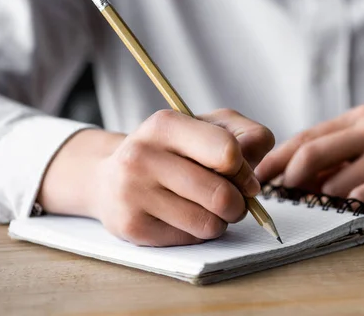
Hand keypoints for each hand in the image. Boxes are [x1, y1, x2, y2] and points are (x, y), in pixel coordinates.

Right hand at [38, 109, 274, 245]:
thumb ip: (247, 136)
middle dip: (239, 203)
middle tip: (232, 199)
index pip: (228, 152)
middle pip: (222, 196)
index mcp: (165, 124)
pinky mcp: (131, 227)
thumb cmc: (172, 150)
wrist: (109, 177)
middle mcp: (142, 156)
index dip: (244, 169)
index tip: (239, 172)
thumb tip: (254, 179)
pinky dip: (198, 232)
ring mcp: (133, 193)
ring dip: (221, 220)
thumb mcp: (210, 126)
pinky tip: (184, 217)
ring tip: (209, 207)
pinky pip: (190, 240)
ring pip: (209, 223)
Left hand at [256, 104, 363, 208]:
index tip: (260, 176)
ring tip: (311, 210)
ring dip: (318, 200)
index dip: (278, 158)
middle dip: (287, 179)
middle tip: (279, 198)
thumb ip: (347, 147)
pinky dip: (350, 208)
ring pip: (336, 179)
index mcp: (361, 116)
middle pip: (311, 152)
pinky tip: (345, 214)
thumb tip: (306, 174)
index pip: (307, 135)